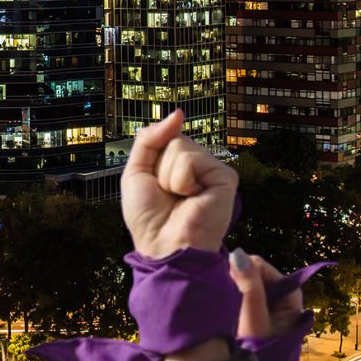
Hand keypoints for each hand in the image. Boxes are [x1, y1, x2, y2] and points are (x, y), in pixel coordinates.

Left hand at [121, 109, 238, 258]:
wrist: (163, 246)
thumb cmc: (150, 218)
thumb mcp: (136, 172)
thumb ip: (150, 139)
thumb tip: (178, 114)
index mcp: (180, 165)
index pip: (164, 136)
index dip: (151, 158)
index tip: (156, 187)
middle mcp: (199, 165)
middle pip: (172, 139)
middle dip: (159, 168)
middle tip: (167, 194)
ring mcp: (213, 170)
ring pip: (179, 147)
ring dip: (168, 176)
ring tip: (179, 198)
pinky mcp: (225, 177)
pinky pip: (190, 160)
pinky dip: (181, 180)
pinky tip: (192, 198)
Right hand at [229, 250, 303, 340]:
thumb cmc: (255, 352)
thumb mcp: (252, 318)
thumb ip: (248, 285)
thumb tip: (238, 253)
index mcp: (290, 297)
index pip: (262, 267)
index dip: (243, 270)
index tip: (226, 281)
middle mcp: (281, 298)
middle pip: (253, 274)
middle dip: (237, 280)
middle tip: (223, 295)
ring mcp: (267, 305)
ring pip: (245, 283)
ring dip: (232, 289)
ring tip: (222, 303)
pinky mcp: (254, 313)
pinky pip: (240, 295)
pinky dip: (230, 297)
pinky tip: (223, 306)